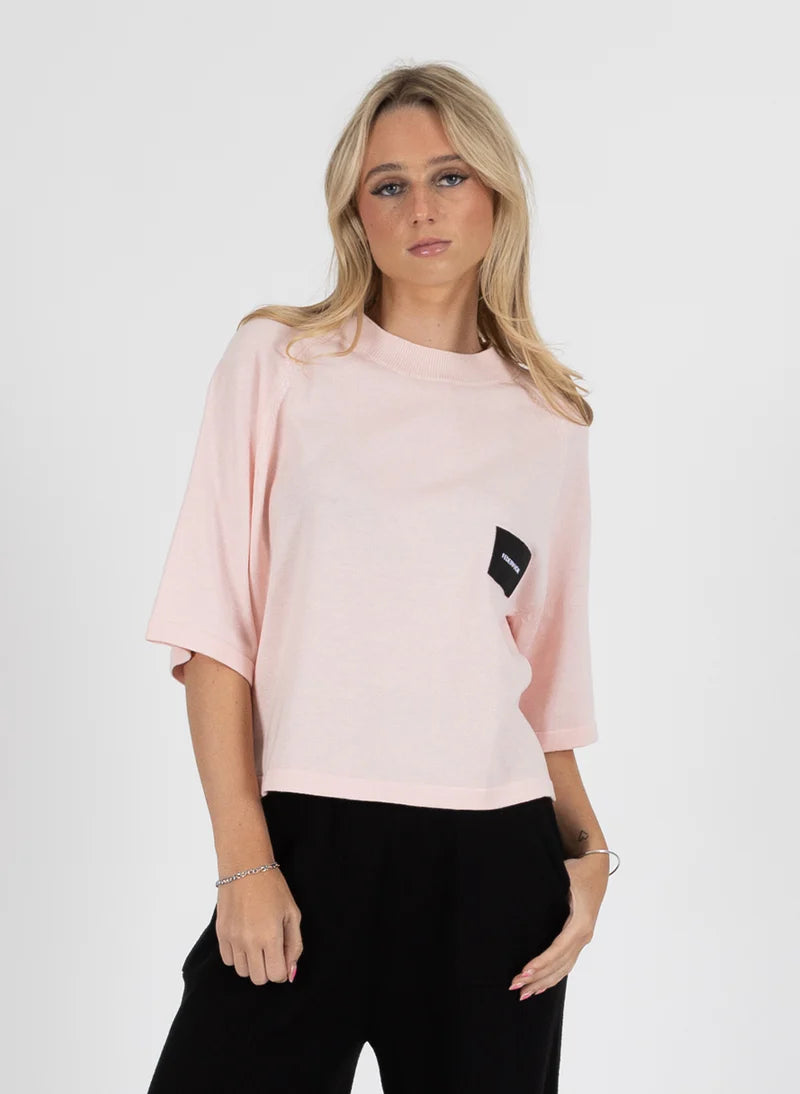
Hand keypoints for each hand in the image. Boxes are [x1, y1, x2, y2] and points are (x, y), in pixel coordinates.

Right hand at [216, 868, 303, 985]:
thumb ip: (294, 945)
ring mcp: (232, 939)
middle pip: (258, 979)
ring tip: (258, 942)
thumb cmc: (273, 887)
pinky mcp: (220, 934)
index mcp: (271, 936)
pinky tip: (245, 939)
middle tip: (272, 949)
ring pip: (242, 972)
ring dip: (252, 964)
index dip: (283, 970)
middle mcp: (249, 941)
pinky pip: (228, 961)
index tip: (283, 955)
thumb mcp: (293, 913)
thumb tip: (290, 973)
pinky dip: (238, 956)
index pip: (276, 975)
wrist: (245, 866)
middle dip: (268, 969)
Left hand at [508, 852, 608, 999]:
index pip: (557, 950)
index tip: (524, 972)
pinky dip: (553, 976)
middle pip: (559, 964)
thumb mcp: (564, 876)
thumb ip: (548, 886)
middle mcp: (583, 936)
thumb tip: (523, 895)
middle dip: (537, 977)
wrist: (597, 869)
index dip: (541, 962)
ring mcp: (583, 940)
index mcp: (580, 924)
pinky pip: (567, 964)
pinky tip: (540, 985)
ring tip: (523, 993)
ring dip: (543, 982)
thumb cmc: (578, 871)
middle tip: (514, 985)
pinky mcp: (579, 939)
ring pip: (563, 969)